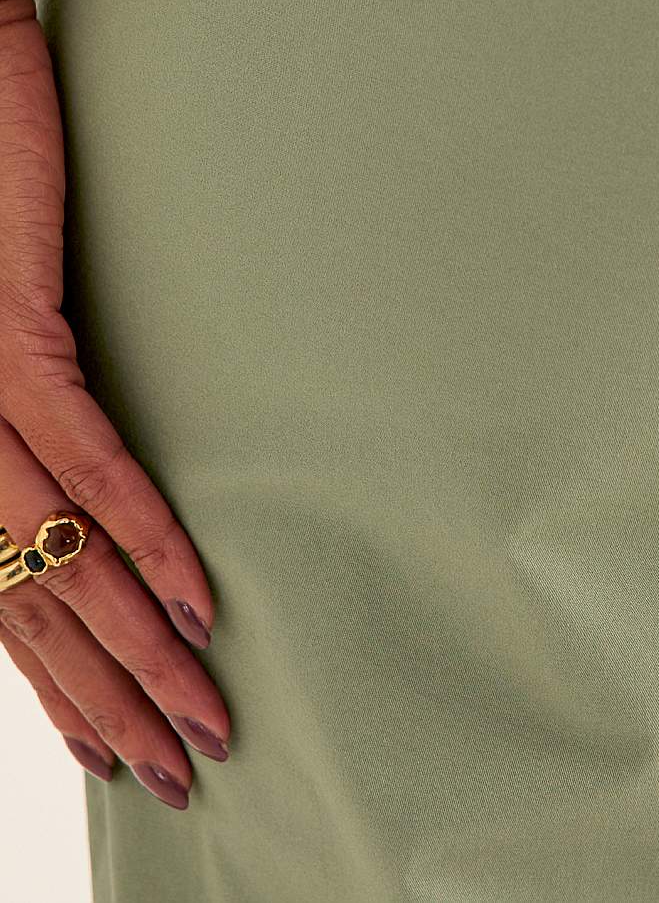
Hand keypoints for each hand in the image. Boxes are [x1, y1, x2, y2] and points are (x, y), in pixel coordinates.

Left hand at [0, 1, 230, 807]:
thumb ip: (16, 394)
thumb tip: (77, 473)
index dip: (58, 681)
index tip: (114, 743)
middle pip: (23, 601)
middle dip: (106, 698)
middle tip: (180, 767)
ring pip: (54, 555)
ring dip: (136, 648)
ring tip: (200, 713)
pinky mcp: (7, 330)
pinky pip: (82, 459)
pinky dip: (142, 536)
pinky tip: (192, 595)